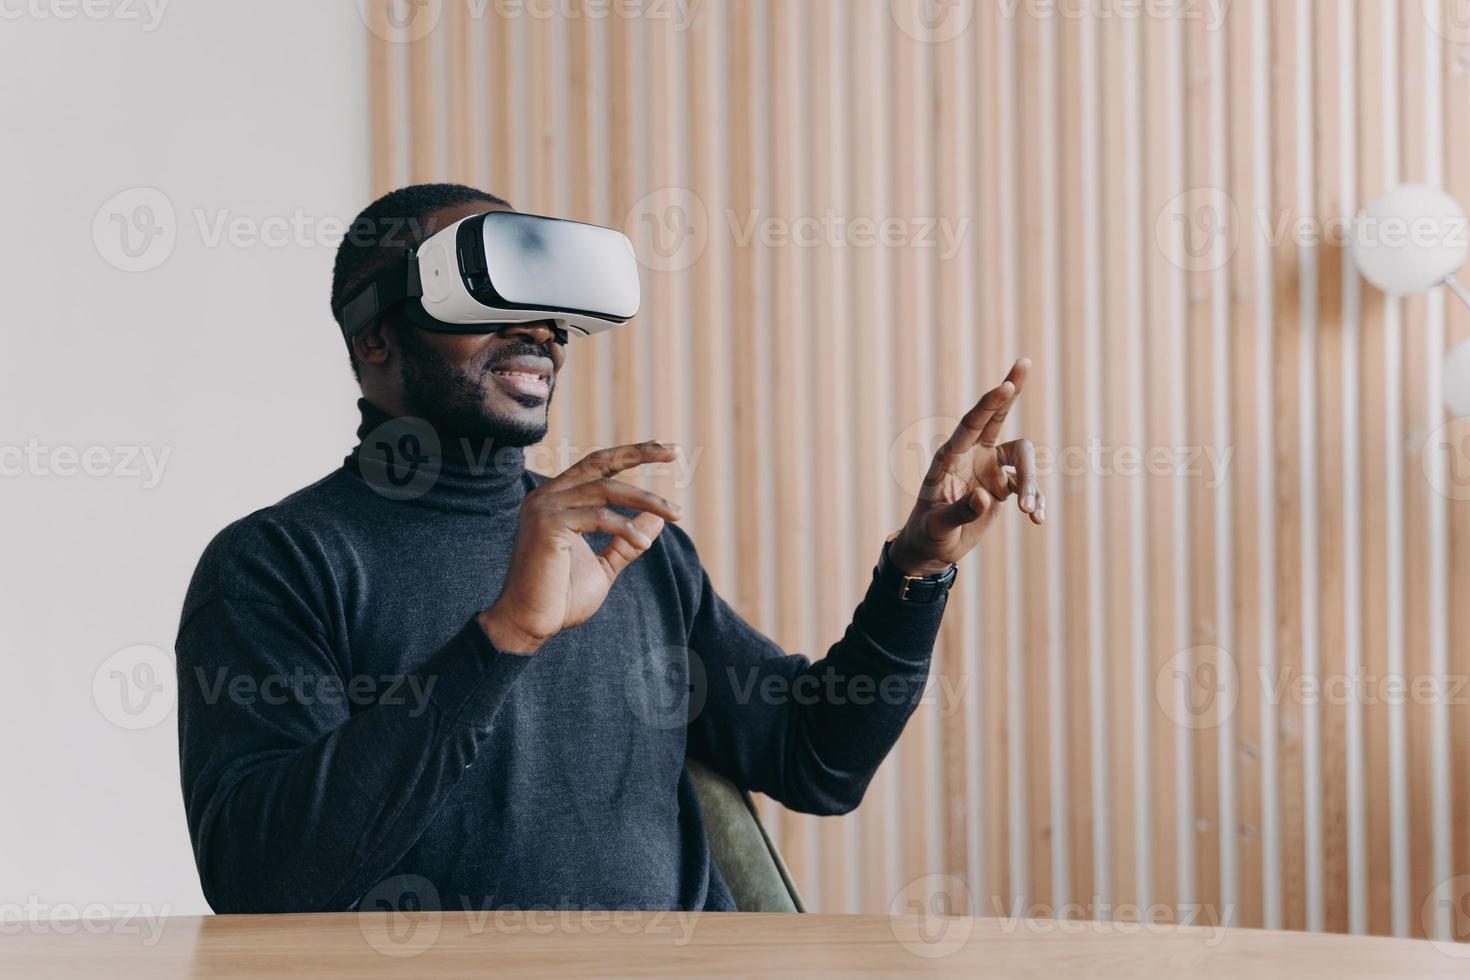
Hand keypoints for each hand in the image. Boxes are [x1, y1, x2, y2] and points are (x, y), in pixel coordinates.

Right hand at [478, 442, 683, 652]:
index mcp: (556, 498)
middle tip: (676, 451)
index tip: (666, 449)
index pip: (597, 465)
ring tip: (675, 514)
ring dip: (646, 500)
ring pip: (606, 490)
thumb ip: (626, 540)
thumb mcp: (604, 565)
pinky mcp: (548, 525)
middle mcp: (546, 495)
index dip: (631, 454)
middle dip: (640, 453)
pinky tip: (643, 544)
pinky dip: (626, 528)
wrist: (530, 624)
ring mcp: (544, 507)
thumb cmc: (562, 597)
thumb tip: (657, 519)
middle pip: (600, 463)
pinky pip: (599, 517)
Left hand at [888, 358, 1044, 576]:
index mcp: (950, 457)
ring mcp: (989, 469)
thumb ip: (959, 510)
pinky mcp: (1002, 487)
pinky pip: (1027, 487)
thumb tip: (986, 497)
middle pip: (997, 417)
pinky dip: (1035, 501)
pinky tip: (1037, 520)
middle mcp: (972, 455)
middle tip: (1023, 361)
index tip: (1005, 385)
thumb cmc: (927, 533)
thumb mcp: (937, 526)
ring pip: (1022, 461)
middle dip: (1011, 391)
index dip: (990, 404)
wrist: (931, 548)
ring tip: (1029, 513)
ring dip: (1031, 484)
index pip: (972, 424)